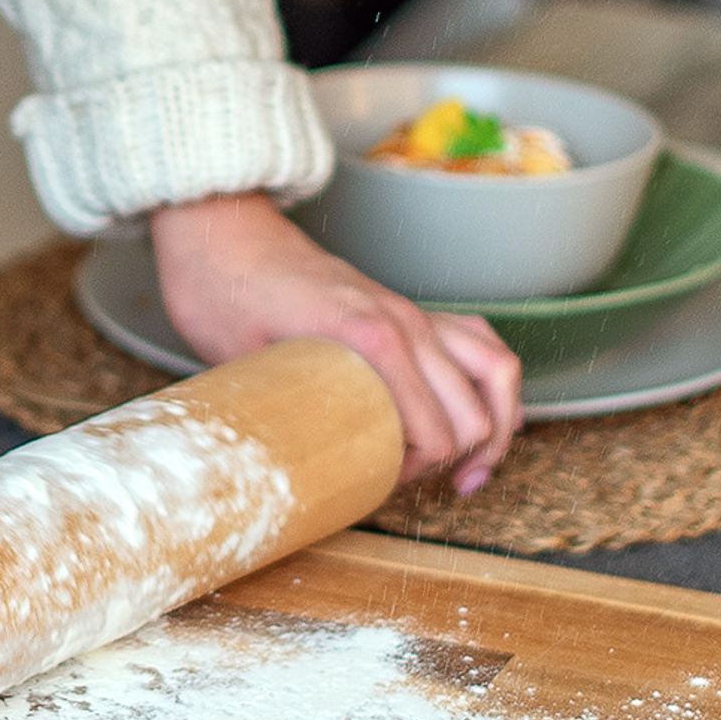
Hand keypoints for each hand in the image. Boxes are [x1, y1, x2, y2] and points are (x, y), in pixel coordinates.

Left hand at [149, 192, 521, 495]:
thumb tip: (298, 473)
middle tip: (417, 483)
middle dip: (457, 458)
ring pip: (496, 369)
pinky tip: (478, 414)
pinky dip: (490, 381)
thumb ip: (283, 413)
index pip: (434, 431)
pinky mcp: (406, 307)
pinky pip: (476, 340)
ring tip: (471, 468)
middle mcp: (405, 321)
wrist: (224, 235)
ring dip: (496, 423)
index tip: (379, 481)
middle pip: (473, 411)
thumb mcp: (243, 366)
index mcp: (369, 338)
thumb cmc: (225, 293)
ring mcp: (411, 310)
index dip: (415, 472)